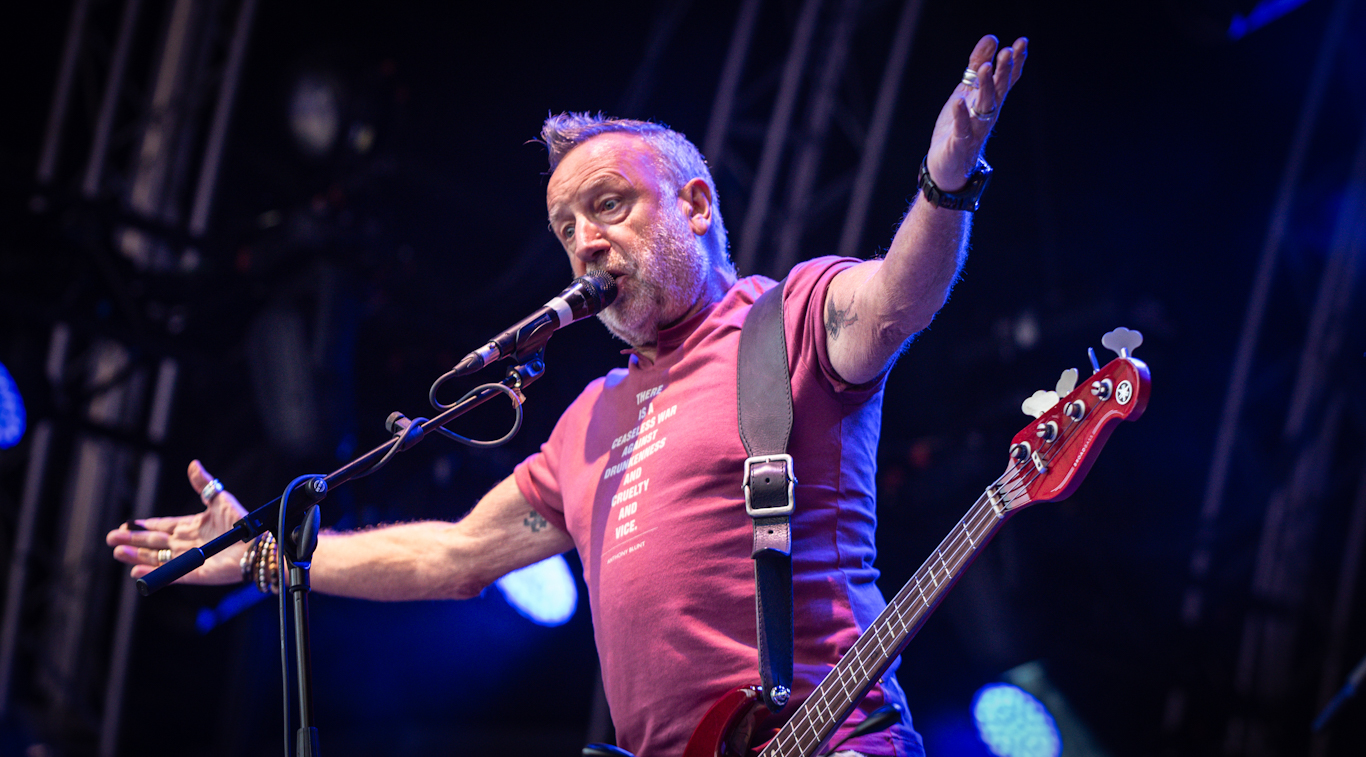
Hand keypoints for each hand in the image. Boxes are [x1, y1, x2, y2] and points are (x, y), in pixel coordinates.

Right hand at [106, 460, 249, 583]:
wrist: (259, 545)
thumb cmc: (242, 523)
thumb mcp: (220, 500)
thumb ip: (204, 485)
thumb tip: (192, 464)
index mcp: (193, 527)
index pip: (163, 526)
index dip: (144, 526)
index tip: (126, 525)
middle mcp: (188, 544)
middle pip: (155, 543)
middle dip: (133, 541)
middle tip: (111, 539)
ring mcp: (190, 560)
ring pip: (157, 558)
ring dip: (137, 557)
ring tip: (118, 553)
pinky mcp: (196, 574)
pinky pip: (171, 575)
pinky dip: (153, 574)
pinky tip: (135, 572)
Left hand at [926, 35, 1027, 191]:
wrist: (948, 167)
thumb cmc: (958, 128)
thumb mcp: (966, 91)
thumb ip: (976, 66)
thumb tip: (992, 38)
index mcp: (990, 102)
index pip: (1006, 80)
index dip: (1015, 62)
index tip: (1021, 42)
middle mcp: (987, 115)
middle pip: (998, 91)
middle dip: (1004, 72)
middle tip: (1008, 52)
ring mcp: (974, 129)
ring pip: (984, 107)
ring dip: (985, 88)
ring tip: (985, 68)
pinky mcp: (959, 143)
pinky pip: (961, 128)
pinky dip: (960, 116)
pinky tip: (959, 101)